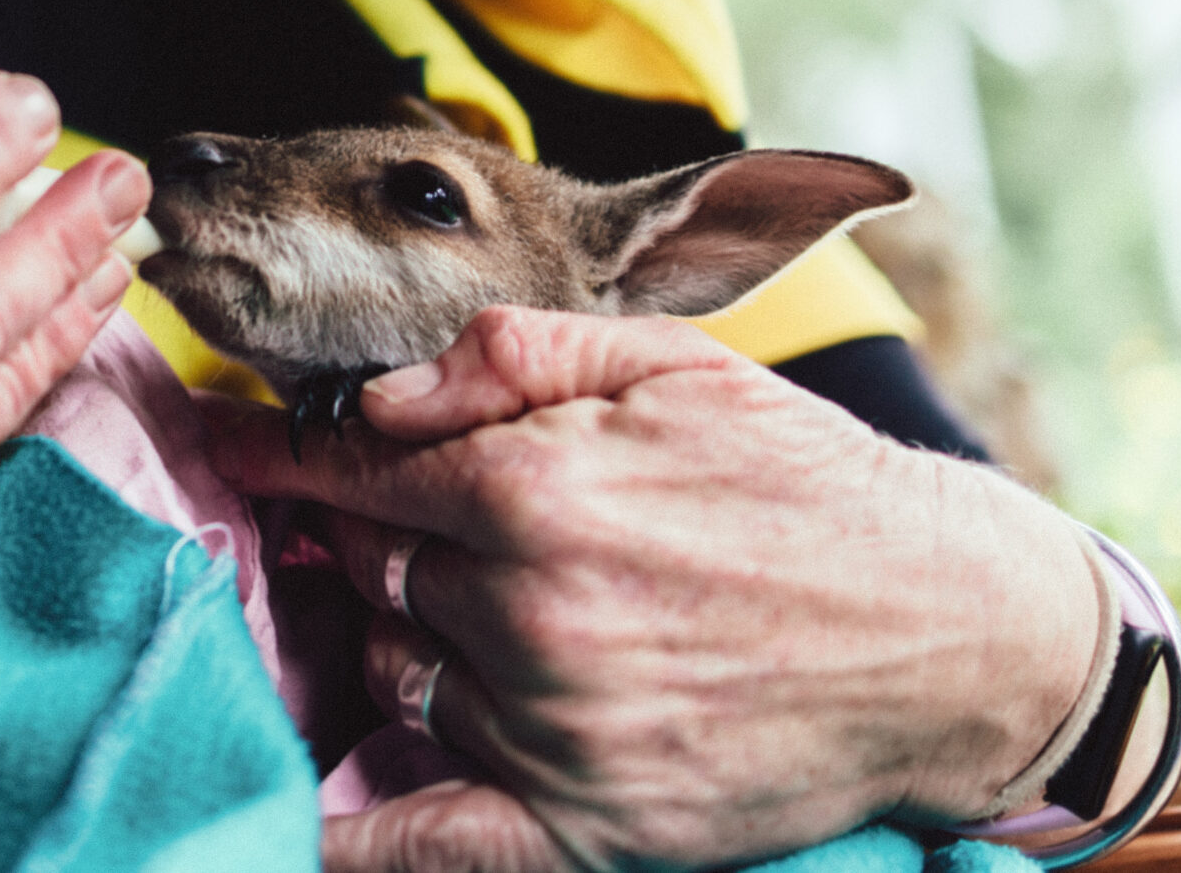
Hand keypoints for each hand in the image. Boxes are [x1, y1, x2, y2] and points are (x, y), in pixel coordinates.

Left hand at [208, 308, 1100, 872]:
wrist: (954, 632)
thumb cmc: (806, 483)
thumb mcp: (673, 366)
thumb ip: (511, 357)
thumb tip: (380, 396)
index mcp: (534, 494)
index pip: (353, 473)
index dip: (282, 455)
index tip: (226, 445)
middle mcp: (531, 618)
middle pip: (371, 572)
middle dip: (370, 538)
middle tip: (402, 520)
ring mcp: (558, 733)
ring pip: (402, 674)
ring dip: (411, 638)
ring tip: (482, 607)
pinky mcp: (594, 825)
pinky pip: (433, 845)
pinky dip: (357, 842)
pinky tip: (296, 831)